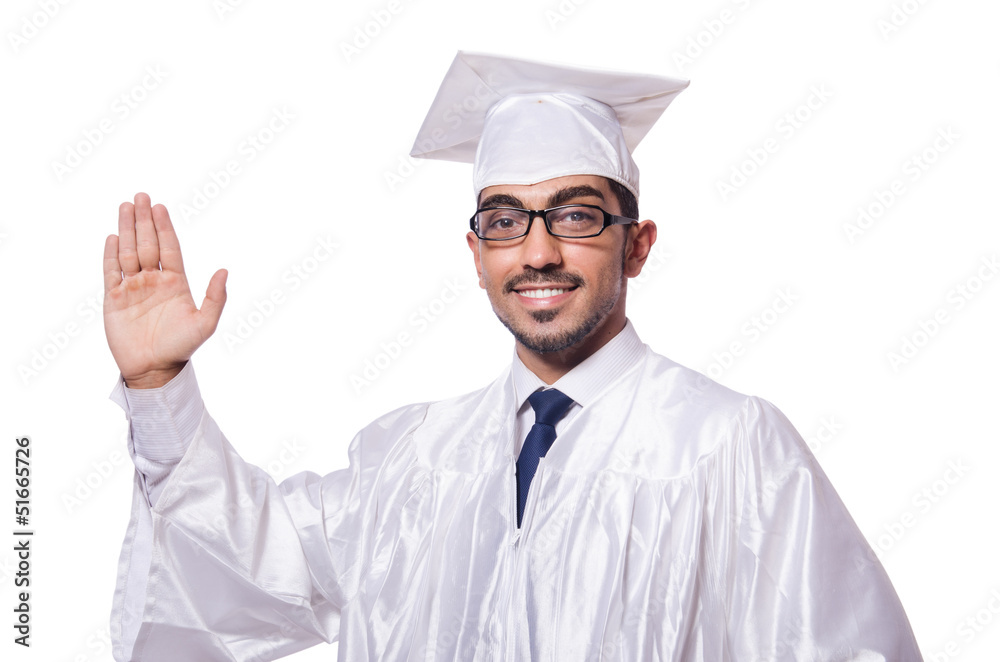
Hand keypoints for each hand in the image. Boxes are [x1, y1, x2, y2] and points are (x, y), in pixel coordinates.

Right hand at [103, 193, 227, 388]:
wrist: (154, 369)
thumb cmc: (181, 347)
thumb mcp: (205, 323)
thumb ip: (215, 297)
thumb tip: (224, 271)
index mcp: (176, 282)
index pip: (169, 248)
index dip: (164, 227)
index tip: (160, 207)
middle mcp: (154, 280)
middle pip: (147, 243)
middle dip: (144, 220)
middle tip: (141, 196)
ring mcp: (134, 288)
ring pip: (129, 252)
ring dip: (127, 229)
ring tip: (125, 206)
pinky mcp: (115, 299)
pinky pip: (111, 272)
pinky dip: (111, 254)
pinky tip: (113, 237)